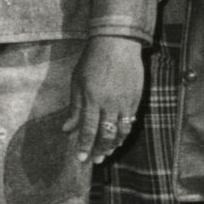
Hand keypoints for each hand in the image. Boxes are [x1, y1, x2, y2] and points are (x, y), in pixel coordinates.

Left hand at [65, 35, 144, 163]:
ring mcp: (124, 102)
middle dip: (99, 150)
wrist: (117, 44)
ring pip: (121, 132)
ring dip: (113, 145)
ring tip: (107, 152)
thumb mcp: (77, 81)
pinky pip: (130, 122)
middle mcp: (109, 104)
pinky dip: (124, 133)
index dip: (84, 146)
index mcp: (91, 99)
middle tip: (95, 160)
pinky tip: (118, 138)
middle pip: (105, 135)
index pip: (87, 129)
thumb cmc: (92, 60)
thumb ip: (74, 107)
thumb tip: (67, 128)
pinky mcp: (136, 99)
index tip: (81, 158)